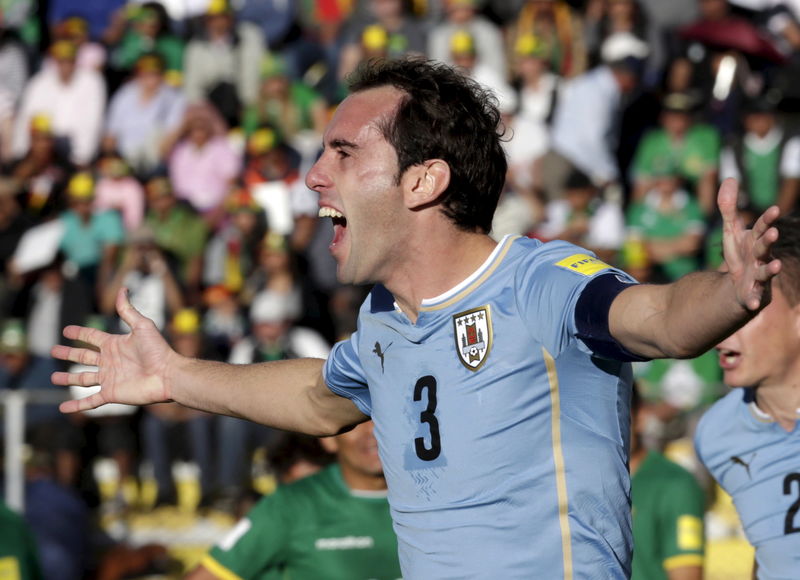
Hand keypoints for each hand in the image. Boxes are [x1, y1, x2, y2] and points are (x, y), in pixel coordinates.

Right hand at [51, 288, 175, 412]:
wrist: (167, 374)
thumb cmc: (158, 350)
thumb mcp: (142, 326)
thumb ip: (128, 310)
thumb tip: (123, 289)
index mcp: (115, 345)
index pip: (92, 337)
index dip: (79, 333)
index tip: (66, 330)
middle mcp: (110, 361)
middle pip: (84, 357)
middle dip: (69, 354)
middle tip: (53, 351)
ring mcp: (110, 378)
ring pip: (83, 378)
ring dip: (68, 378)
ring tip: (54, 377)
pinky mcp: (112, 394)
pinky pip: (90, 401)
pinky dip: (76, 405)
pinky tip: (63, 408)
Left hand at [719, 178, 781, 310]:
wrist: (739, 286)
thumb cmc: (739, 255)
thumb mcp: (730, 231)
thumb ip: (729, 207)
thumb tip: (729, 178)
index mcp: (755, 241)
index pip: (760, 228)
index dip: (766, 220)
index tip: (773, 210)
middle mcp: (761, 257)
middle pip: (763, 247)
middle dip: (768, 240)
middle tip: (772, 232)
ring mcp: (758, 276)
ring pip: (765, 272)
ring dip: (770, 269)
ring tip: (775, 266)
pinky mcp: (753, 294)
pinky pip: (754, 298)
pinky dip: (755, 300)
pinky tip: (754, 305)